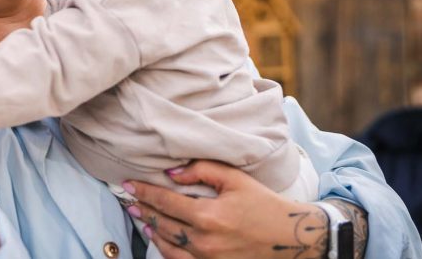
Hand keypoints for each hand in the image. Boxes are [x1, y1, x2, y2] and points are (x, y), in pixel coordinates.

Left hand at [124, 160, 327, 258]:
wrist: (293, 239)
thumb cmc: (265, 204)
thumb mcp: (236, 179)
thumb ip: (202, 170)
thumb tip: (171, 173)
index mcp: (208, 215)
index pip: (165, 202)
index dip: (144, 192)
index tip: (128, 184)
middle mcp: (204, 241)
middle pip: (162, 224)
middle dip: (143, 210)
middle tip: (129, 200)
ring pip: (168, 246)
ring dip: (152, 231)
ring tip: (141, 218)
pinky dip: (166, 250)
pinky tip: (160, 240)